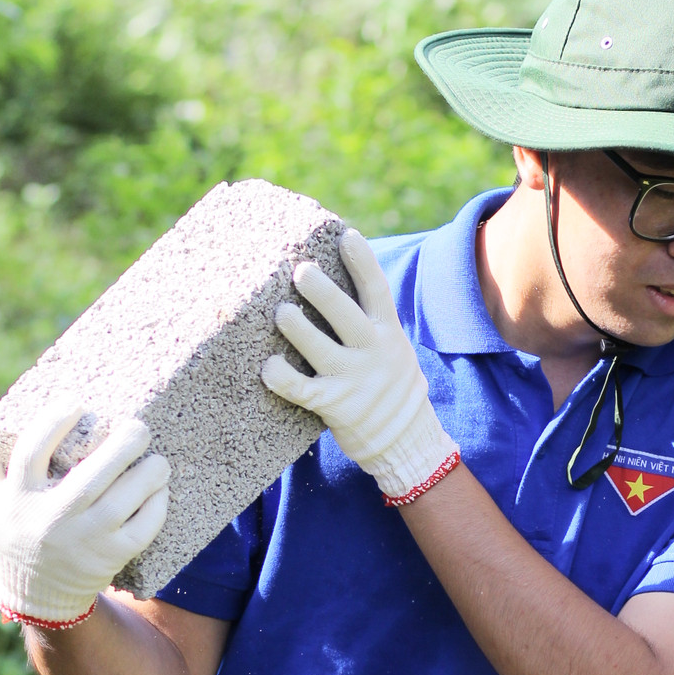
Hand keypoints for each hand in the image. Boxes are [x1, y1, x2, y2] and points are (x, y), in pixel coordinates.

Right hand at [0, 398, 169, 627]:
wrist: (36, 594)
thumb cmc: (12, 528)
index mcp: (17, 498)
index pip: (32, 453)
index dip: (54, 423)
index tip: (76, 402)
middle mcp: (51, 520)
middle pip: (91, 478)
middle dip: (122, 446)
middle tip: (137, 426)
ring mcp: (84, 540)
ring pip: (122, 502)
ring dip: (149, 475)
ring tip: (157, 459)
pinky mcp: (111, 557)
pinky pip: (143, 528)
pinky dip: (156, 505)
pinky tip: (159, 488)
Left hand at [262, 229, 457, 503]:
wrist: (405, 438)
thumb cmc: (387, 381)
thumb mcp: (391, 345)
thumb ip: (368, 316)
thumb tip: (335, 275)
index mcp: (388, 331)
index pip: (377, 290)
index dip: (363, 262)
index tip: (347, 236)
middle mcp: (373, 352)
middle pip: (348, 316)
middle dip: (324, 293)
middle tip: (301, 270)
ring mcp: (354, 379)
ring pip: (322, 350)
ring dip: (299, 330)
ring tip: (281, 312)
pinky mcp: (335, 406)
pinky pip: (304, 391)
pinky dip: (284, 379)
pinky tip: (268, 367)